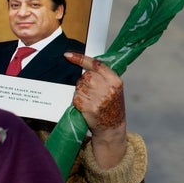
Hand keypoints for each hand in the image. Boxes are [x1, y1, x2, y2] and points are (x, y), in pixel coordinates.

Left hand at [66, 52, 126, 168]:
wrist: (112, 127)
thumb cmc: (111, 105)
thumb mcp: (114, 88)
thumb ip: (103, 76)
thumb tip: (85, 64)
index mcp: (115, 81)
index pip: (96, 64)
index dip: (80, 58)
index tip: (68, 55)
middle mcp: (108, 89)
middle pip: (86, 75)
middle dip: (84, 81)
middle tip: (90, 90)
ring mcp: (98, 99)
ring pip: (79, 86)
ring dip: (80, 91)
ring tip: (90, 99)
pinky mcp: (89, 108)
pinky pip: (76, 98)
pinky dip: (78, 101)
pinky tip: (85, 106)